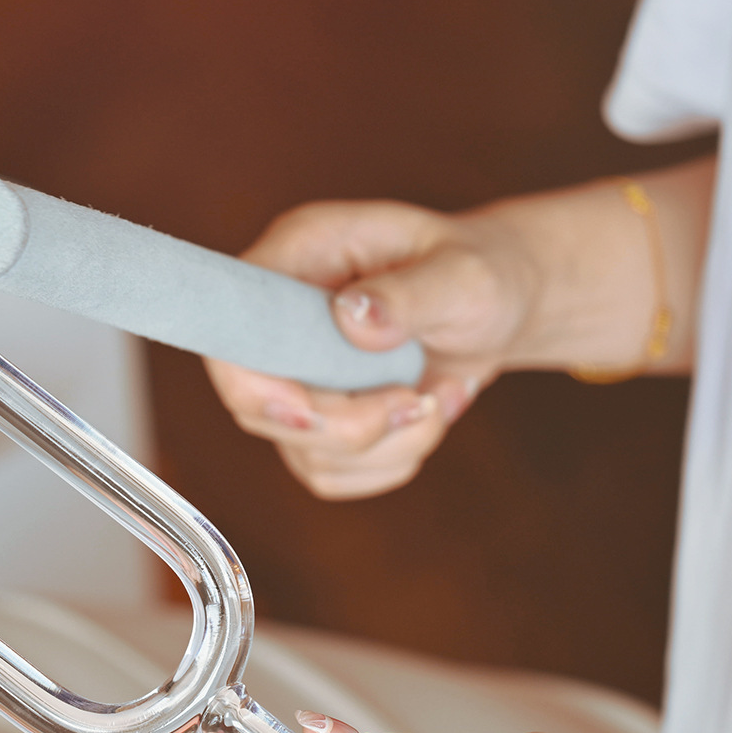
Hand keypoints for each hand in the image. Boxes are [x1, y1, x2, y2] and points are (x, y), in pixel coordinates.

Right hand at [206, 199, 534, 498]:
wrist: (501, 307)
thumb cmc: (482, 272)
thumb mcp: (464, 275)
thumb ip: (408, 294)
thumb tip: (353, 317)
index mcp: (295, 258)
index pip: (229, 330)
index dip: (252, 383)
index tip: (308, 410)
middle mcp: (279, 320)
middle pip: (261, 407)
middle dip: (345, 426)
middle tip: (418, 402)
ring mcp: (294, 377)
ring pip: (303, 451)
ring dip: (386, 444)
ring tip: (442, 397)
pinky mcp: (317, 422)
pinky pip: (330, 474)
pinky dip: (390, 460)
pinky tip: (427, 414)